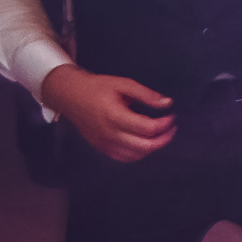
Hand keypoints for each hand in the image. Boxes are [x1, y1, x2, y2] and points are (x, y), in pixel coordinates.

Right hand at [39, 65, 175, 161]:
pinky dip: (138, 153)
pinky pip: (124, 157)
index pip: (147, 128)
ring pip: (135, 155)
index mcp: (115, 116)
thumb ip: (146, 94)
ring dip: (152, 148)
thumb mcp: (123, 84)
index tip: (171, 116)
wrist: (70, 95)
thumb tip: (167, 103)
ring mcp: (104, 143)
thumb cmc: (97, 87)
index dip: (164, 124)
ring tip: (160, 135)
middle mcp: (109, 133)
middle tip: (171, 129)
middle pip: (144, 146)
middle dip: (163, 140)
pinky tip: (144, 142)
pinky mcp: (101, 148)